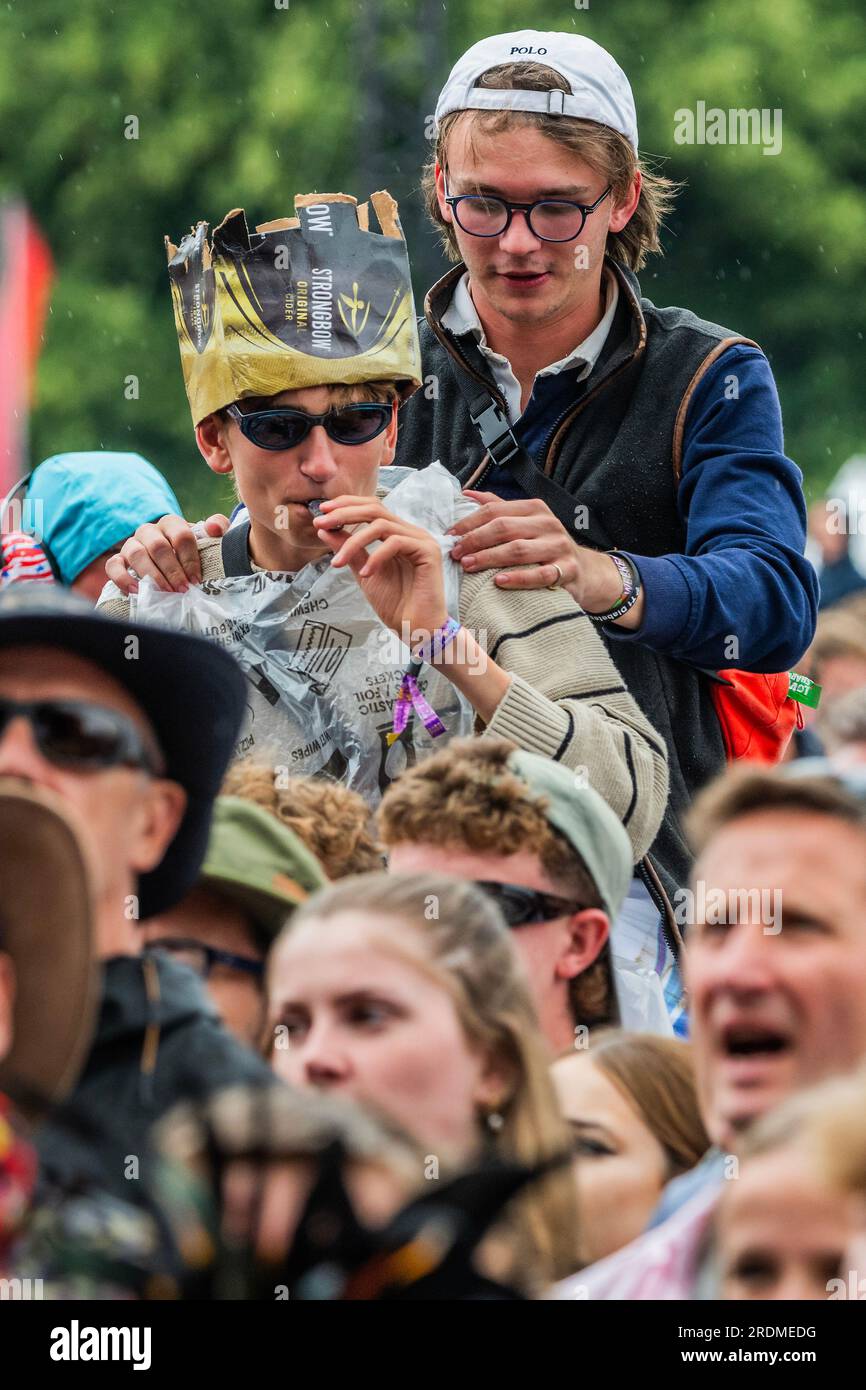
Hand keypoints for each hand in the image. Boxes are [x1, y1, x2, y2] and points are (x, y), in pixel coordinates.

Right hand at [104, 513, 229, 594]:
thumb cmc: (191, 554)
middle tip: (182, 589)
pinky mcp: (118, 560)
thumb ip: (218, 527)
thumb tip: (213, 527)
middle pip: (158, 546)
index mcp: (171, 523)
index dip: (189, 559)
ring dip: (151, 575)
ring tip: (165, 593)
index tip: (196, 580)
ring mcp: (131, 544)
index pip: (181, 535)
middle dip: (172, 570)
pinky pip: (113, 565)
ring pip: (136, 554)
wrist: (170, 565)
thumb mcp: (208, 540)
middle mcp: (149, 531)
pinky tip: (136, 591)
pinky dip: (123, 578)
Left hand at [314, 495, 447, 642]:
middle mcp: (410, 532)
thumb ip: (348, 550)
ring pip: (381, 525)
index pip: (372, 508)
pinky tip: (365, 574)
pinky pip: (395, 543)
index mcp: (397, 534)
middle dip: (345, 514)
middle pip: (375, 509)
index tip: (322, 511)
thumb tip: (324, 530)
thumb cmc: (395, 604)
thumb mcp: (363, 572)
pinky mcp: (428, 551)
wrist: (416, 628)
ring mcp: (421, 540)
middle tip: (321, 523)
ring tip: (338, 562)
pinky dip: (375, 557)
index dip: (347, 505)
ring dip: (353, 541)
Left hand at [450, 490, 629, 615]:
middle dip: (475, 540)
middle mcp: (548, 523)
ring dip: (489, 558)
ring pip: (518, 550)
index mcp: (534, 509)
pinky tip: (498, 582)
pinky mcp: (567, 569)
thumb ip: (498, 508)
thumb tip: (465, 494)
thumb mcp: (525, 523)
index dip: (469, 522)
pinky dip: (518, 578)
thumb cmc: (545, 546)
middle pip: (504, 528)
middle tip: (456, 553)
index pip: (495, 510)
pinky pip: (540, 575)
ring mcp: (559, 546)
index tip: (450, 536)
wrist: (583, 571)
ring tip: (468, 566)